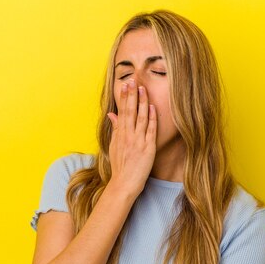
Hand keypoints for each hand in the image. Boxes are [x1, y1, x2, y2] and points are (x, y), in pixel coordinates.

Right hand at [107, 78, 156, 195]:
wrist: (124, 184)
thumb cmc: (120, 166)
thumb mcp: (114, 146)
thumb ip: (115, 129)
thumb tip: (112, 114)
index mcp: (120, 134)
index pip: (122, 111)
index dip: (125, 97)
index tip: (126, 84)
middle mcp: (128, 136)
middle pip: (130, 111)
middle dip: (132, 95)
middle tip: (133, 80)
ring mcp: (138, 141)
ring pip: (140, 118)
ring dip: (142, 102)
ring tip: (143, 89)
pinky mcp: (147, 148)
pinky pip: (150, 130)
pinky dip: (151, 118)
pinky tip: (152, 107)